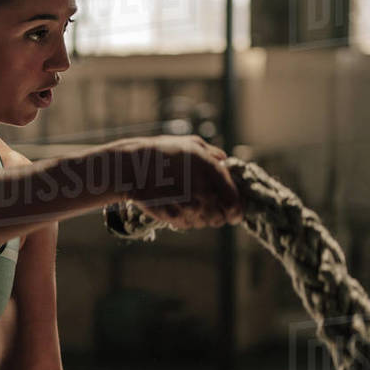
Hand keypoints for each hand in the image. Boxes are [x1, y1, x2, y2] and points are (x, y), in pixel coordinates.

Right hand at [117, 136, 242, 229]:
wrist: (131, 167)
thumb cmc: (161, 152)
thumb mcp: (190, 144)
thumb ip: (212, 154)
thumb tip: (225, 160)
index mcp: (211, 170)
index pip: (234, 201)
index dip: (238, 210)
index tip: (235, 213)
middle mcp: (202, 190)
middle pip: (221, 218)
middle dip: (218, 215)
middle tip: (209, 208)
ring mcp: (187, 206)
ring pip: (204, 223)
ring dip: (201, 217)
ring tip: (188, 202)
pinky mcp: (174, 217)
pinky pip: (188, 225)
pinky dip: (186, 219)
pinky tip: (176, 205)